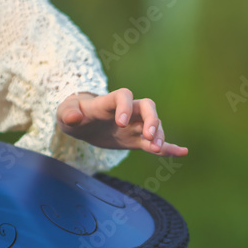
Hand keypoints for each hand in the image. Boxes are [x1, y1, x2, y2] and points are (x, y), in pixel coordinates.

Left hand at [56, 88, 188, 156]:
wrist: (82, 122)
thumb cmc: (73, 114)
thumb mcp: (65, 113)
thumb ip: (68, 113)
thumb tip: (75, 118)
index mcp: (109, 102)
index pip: (123, 96)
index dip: (125, 106)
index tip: (120, 123)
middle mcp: (126, 111)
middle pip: (147, 107)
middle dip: (152, 120)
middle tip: (149, 136)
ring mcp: (134, 125)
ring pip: (154, 125)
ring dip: (159, 136)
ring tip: (157, 149)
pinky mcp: (137, 138)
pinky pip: (155, 142)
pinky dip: (169, 147)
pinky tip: (182, 152)